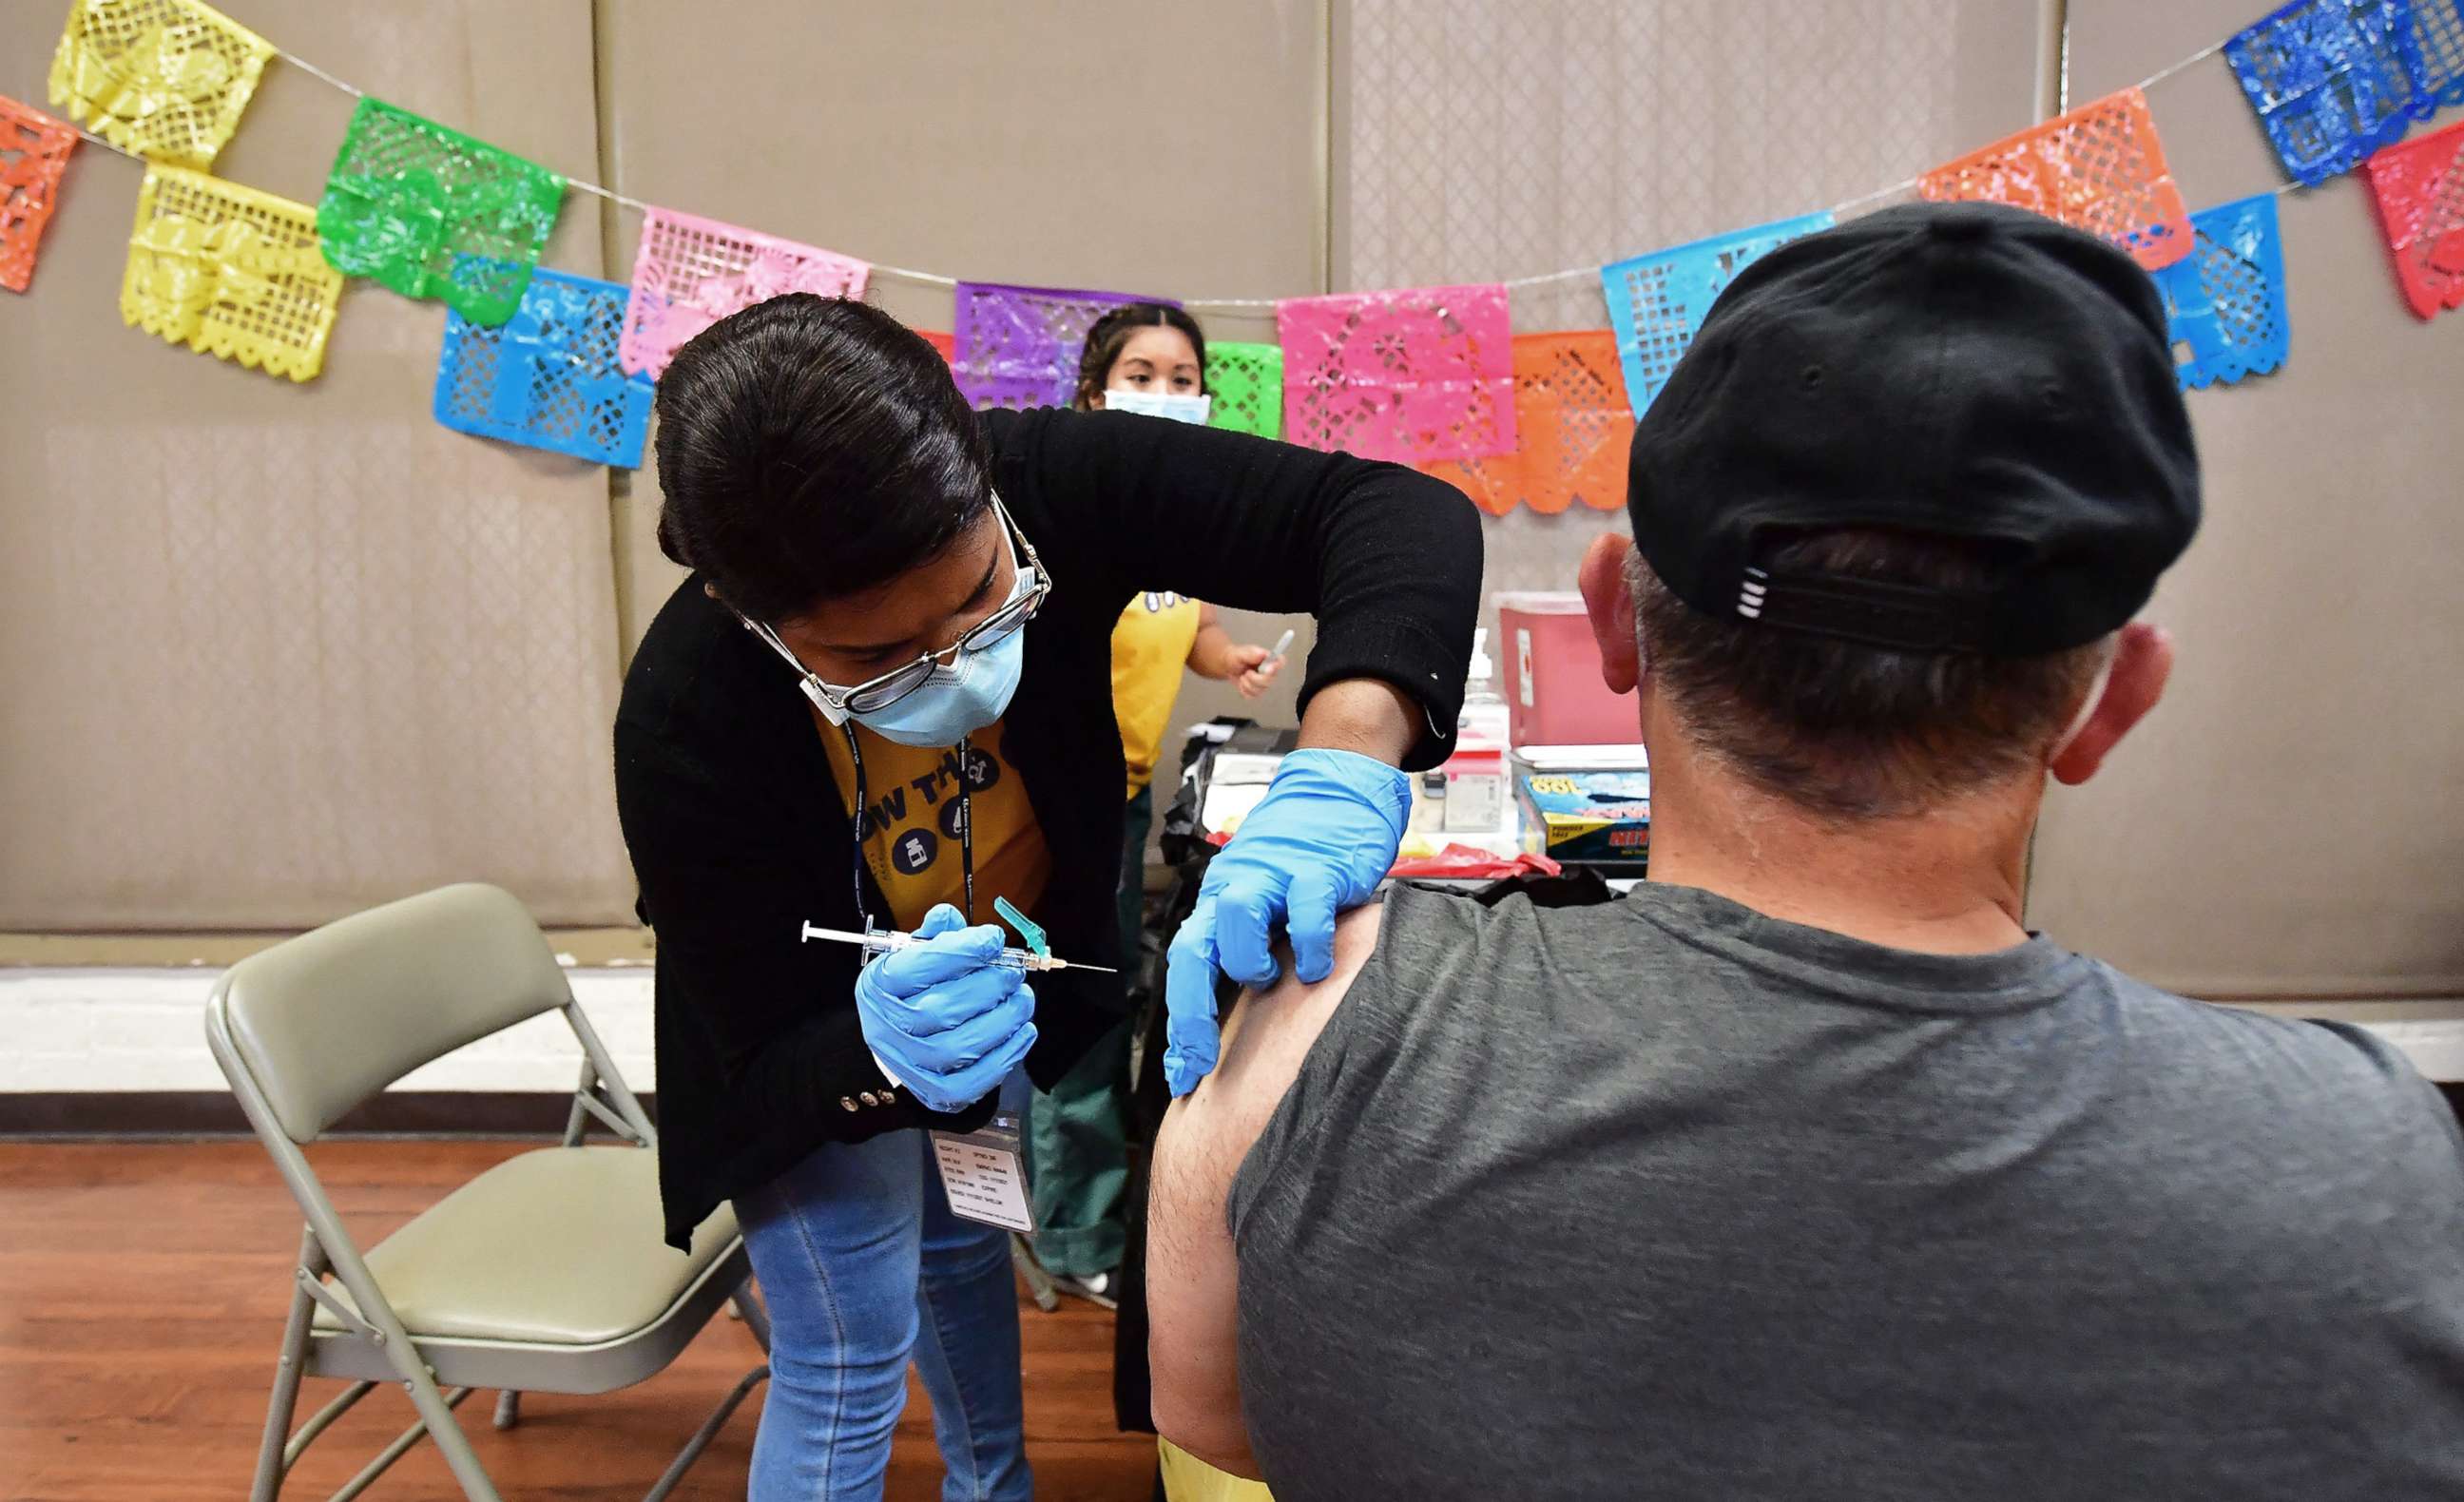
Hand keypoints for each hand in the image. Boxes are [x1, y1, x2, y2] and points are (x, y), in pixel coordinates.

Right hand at [852, 904, 1036, 1113]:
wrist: (894, 1045)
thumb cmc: (910, 993)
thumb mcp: (912, 955)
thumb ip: (935, 935)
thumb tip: (949, 917)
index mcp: (880, 985)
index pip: (917, 966)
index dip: (963, 951)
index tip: (993, 940)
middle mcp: (888, 1027)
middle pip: (942, 1010)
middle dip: (990, 986)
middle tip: (1014, 972)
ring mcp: (912, 1065)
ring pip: (962, 1047)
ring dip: (1005, 1019)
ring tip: (1022, 999)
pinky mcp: (936, 1093)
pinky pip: (975, 1081)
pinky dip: (1007, 1054)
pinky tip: (1023, 1031)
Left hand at [1162, 749, 1408, 1095]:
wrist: (1338, 791)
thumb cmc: (1303, 857)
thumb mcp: (1267, 902)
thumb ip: (1252, 947)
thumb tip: (1238, 1015)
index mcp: (1219, 901)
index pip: (1185, 964)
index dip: (1181, 1023)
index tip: (1182, 1075)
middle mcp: (1236, 886)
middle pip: (1193, 948)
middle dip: (1191, 1014)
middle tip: (1201, 1060)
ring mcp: (1275, 874)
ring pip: (1236, 917)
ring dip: (1249, 961)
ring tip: (1271, 977)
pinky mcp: (1319, 868)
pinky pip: (1306, 908)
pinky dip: (1310, 943)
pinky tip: (1317, 965)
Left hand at [1228, 644, 1278, 700]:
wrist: (1228, 665)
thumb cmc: (1237, 657)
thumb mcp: (1241, 653)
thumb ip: (1252, 654)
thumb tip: (1263, 654)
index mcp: (1269, 660)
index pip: (1280, 663)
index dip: (1276, 667)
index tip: (1267, 669)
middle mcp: (1269, 672)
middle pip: (1269, 680)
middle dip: (1255, 679)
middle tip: (1247, 672)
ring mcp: (1264, 683)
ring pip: (1260, 690)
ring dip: (1247, 684)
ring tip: (1243, 676)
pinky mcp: (1257, 691)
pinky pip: (1252, 696)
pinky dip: (1243, 690)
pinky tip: (1242, 683)